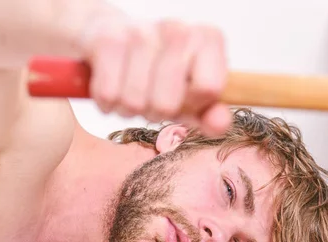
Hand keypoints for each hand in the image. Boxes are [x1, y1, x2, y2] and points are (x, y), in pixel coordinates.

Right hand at [79, 14, 230, 134]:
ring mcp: (142, 32)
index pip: (209, 89)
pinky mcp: (109, 39)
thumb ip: (209, 114)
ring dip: (129, 108)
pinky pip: (109, 94)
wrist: (110, 39)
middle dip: (156, 112)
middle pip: (169, 103)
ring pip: (136, 102)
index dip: (193, 104)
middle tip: (153, 98)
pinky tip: (113, 85)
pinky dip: (107, 101)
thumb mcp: (190, 97)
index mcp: (208, 39)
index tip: (185, 96)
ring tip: (132, 91)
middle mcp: (179, 28)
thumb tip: (220, 125)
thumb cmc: (159, 73)